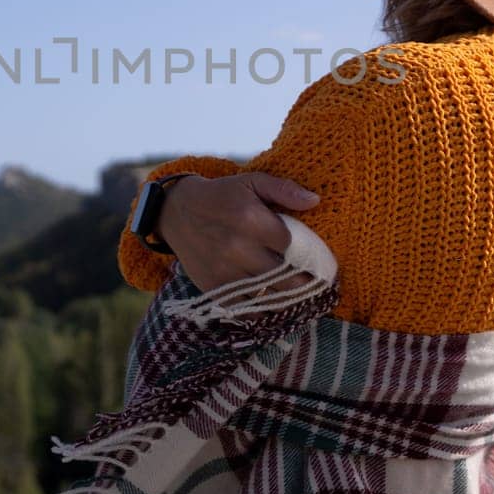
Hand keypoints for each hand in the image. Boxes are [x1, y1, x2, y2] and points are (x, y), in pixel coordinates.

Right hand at [157, 172, 323, 315]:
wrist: (177, 212)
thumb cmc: (221, 196)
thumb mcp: (251, 182)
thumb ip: (283, 189)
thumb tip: (314, 201)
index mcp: (251, 220)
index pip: (292, 245)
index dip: (303, 250)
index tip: (310, 255)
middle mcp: (238, 248)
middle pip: (286, 276)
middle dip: (304, 281)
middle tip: (316, 283)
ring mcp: (225, 271)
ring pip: (269, 296)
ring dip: (288, 299)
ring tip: (299, 295)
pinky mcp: (213, 287)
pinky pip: (246, 309)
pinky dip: (262, 311)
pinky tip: (271, 304)